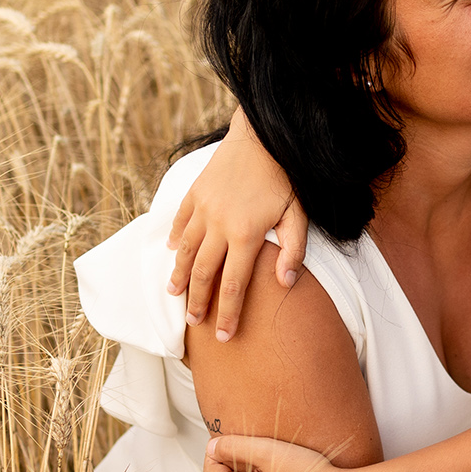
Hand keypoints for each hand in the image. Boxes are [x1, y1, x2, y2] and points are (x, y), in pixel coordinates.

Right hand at [167, 108, 308, 340]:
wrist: (263, 135)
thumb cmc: (285, 178)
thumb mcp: (298, 214)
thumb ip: (293, 250)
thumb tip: (286, 283)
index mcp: (246, 234)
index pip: (233, 285)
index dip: (228, 314)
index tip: (223, 336)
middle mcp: (219, 224)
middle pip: (204, 273)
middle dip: (198, 302)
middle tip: (193, 323)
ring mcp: (203, 207)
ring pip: (185, 250)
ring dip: (180, 275)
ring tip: (175, 294)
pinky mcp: (195, 192)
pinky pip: (180, 221)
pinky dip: (175, 239)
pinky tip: (172, 252)